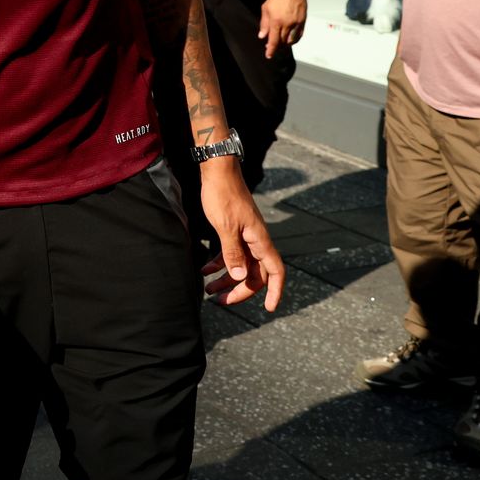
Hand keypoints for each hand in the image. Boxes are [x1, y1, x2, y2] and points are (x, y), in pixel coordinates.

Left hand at [200, 163, 285, 310]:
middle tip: (220, 301)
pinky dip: (218, 263)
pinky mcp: (233, 230)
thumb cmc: (223, 195)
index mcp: (260, 240)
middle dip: (239, 289)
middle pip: (255, 274)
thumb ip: (233, 252)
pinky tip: (203, 271)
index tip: (270, 308)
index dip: (275, 291)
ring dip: (226, 279)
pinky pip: (230, 253)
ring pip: (240, 265)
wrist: (218, 171)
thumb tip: (239, 276)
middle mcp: (256, 240)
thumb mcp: (225, 226)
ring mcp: (245, 236)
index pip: (275, 271)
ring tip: (207, 291)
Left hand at [257, 0, 307, 58]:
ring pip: (291, 40)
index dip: (271, 49)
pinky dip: (295, 40)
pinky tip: (291, 40)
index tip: (269, 55)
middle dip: (277, 47)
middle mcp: (287, 24)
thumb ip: (264, 24)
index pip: (273, 40)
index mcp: (276, 21)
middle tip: (272, 47)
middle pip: (282, 42)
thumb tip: (262, 36)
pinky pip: (299, 35)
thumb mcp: (265, 9)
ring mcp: (296, 23)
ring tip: (281, 44)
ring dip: (286, 44)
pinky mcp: (303, 21)